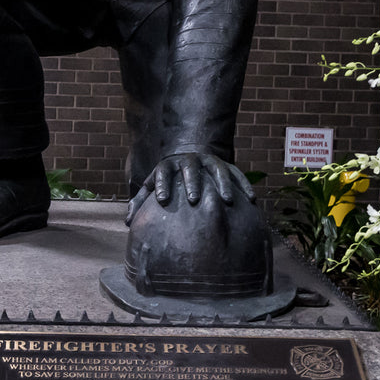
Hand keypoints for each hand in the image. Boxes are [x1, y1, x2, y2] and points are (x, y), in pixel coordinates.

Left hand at [127, 152, 255, 223]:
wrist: (188, 157)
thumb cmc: (167, 180)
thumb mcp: (152, 187)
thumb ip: (140, 202)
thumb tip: (128, 222)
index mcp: (168, 165)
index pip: (162, 172)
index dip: (161, 184)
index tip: (161, 200)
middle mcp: (189, 160)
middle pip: (190, 169)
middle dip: (192, 183)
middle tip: (194, 200)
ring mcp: (208, 161)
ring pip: (217, 169)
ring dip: (222, 184)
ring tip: (227, 200)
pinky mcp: (225, 164)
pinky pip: (237, 173)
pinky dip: (244, 185)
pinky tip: (252, 199)